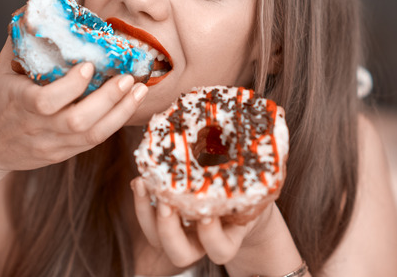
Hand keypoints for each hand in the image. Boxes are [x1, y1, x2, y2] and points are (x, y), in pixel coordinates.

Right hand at [0, 38, 147, 175]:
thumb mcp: (0, 69)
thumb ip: (20, 41)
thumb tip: (35, 5)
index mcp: (19, 105)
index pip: (46, 101)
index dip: (71, 86)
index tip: (89, 65)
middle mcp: (37, 128)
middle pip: (77, 121)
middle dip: (108, 99)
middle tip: (129, 77)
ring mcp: (52, 144)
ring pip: (91, 135)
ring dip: (120, 112)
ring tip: (140, 90)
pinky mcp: (63, 154)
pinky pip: (93, 142)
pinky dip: (114, 122)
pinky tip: (129, 104)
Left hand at [130, 178, 273, 268]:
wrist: (238, 192)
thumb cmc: (248, 188)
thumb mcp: (255, 184)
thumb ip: (256, 178)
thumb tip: (256, 140)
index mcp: (227, 239)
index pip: (220, 250)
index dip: (211, 237)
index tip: (207, 214)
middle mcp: (200, 242)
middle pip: (180, 255)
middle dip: (169, 231)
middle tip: (166, 204)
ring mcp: (180, 232)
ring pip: (156, 240)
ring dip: (144, 214)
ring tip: (142, 184)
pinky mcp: (165, 218)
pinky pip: (147, 217)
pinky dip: (141, 200)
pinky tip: (140, 178)